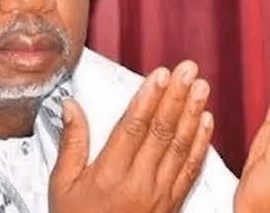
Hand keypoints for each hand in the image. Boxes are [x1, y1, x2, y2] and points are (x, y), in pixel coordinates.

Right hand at [49, 61, 214, 212]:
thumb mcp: (63, 184)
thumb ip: (71, 143)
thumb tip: (71, 106)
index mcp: (109, 174)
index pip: (134, 127)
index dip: (149, 98)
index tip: (160, 74)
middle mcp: (139, 182)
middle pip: (161, 132)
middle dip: (176, 96)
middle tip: (187, 70)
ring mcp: (160, 194)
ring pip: (181, 147)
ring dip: (193, 114)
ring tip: (201, 88)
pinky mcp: (172, 204)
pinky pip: (190, 171)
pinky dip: (201, 145)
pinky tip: (207, 124)